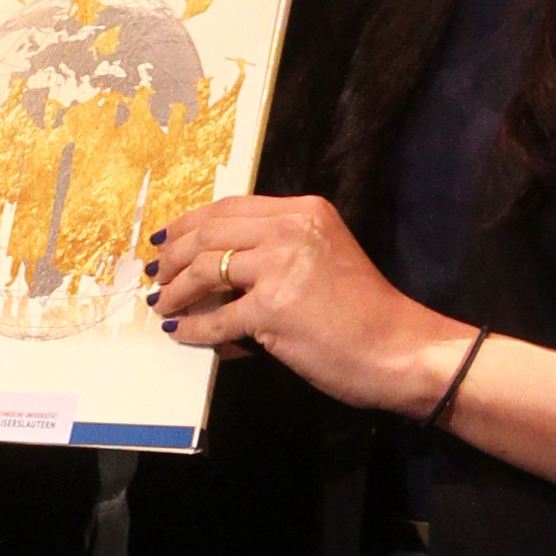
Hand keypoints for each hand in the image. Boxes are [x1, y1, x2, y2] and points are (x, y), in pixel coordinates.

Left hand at [149, 190, 446, 411]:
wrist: (398, 348)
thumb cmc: (364, 313)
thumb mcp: (321, 258)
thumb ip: (276, 252)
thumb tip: (218, 269)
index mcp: (304, 211)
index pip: (231, 208)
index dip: (190, 222)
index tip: (166, 238)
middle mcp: (292, 228)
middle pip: (211, 232)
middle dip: (175, 255)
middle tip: (157, 274)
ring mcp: (281, 266)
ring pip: (206, 269)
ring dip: (176, 289)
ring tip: (163, 303)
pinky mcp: (273, 308)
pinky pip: (216, 317)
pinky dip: (193, 326)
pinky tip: (180, 332)